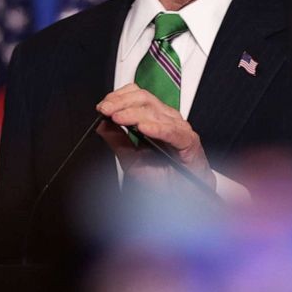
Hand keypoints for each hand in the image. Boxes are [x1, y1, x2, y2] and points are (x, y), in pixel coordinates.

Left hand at [95, 83, 215, 191]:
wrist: (183, 195)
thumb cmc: (162, 177)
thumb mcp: (131, 159)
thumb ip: (117, 141)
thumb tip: (102, 125)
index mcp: (153, 118)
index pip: (136, 96)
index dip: (118, 97)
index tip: (102, 107)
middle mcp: (166, 119)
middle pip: (143, 99)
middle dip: (121, 103)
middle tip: (106, 110)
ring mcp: (178, 128)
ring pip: (155, 112)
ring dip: (134, 114)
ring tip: (118, 118)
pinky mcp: (189, 140)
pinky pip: (172, 131)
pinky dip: (157, 128)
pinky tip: (144, 128)